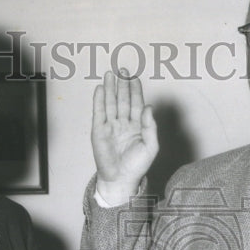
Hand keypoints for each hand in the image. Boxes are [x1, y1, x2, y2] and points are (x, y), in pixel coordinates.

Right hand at [91, 70, 158, 206]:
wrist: (120, 180)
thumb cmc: (137, 166)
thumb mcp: (151, 147)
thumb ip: (151, 127)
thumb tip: (149, 107)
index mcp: (136, 126)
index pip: (136, 103)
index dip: (135, 90)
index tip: (134, 77)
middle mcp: (123, 124)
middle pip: (122, 99)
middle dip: (122, 84)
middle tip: (122, 69)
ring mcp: (110, 126)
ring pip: (110, 103)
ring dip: (110, 88)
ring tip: (110, 74)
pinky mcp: (98, 131)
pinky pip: (99, 112)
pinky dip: (99, 100)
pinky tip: (100, 88)